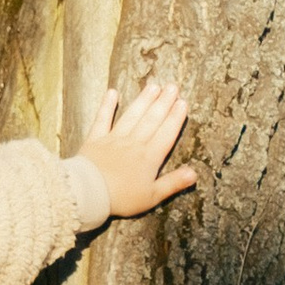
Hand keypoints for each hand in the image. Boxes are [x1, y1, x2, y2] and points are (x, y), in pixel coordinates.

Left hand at [77, 80, 196, 217]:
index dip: (175, 118)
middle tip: (172, 86)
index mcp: (149, 157)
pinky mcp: (95, 139)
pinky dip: (107, 105)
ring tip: (153, 86)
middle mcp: (134, 143)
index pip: (166, 134)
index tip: (182, 102)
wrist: (89, 192)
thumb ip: (173, 183)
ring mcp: (114, 138)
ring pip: (132, 115)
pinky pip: (102, 119)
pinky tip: (112, 92)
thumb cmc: (122, 198)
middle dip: (163, 102)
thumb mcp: (153, 196)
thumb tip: (194, 173)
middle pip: (152, 120)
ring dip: (143, 100)